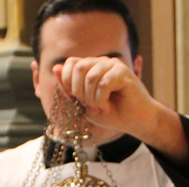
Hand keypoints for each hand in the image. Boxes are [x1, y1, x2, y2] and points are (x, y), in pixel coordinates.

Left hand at [54, 58, 188, 163]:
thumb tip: (55, 67)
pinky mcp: (122, 71)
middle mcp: (100, 62)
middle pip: (77, 68)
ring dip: (91, 98)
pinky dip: (101, 99)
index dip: (68, 84)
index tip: (79, 100)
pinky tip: (108, 106)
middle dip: (79, 92)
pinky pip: (103, 82)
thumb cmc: (110, 114)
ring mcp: (112, 65)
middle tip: (90, 105)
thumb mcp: (82, 104)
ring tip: (100, 107)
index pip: (69, 64)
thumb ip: (68, 88)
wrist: (133, 122)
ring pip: (90, 76)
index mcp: (90, 67)